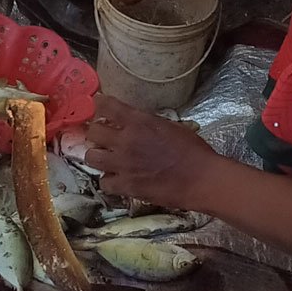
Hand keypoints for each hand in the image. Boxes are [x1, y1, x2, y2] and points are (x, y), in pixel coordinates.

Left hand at [85, 95, 219, 210]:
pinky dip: (109, 180)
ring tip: (107, 158)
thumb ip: (149, 123)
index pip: (107, 107)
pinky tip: (117, 179)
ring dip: (98, 156)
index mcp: (139, 122)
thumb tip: (139, 124)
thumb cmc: (193, 150)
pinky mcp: (126, 186)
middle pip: (93, 132)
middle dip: (96, 133)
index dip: (100, 104)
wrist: (201, 179)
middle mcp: (126, 141)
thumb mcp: (172, 126)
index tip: (98, 105)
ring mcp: (123, 165)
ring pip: (91, 157)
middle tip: (103, 137)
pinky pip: (103, 182)